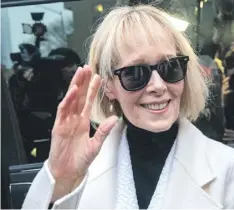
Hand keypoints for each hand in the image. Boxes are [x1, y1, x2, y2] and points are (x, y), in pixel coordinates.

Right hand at [48, 65, 117, 198]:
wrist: (69, 172)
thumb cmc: (81, 159)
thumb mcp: (96, 145)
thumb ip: (105, 131)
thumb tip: (116, 118)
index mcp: (83, 121)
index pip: (89, 101)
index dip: (93, 89)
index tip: (98, 77)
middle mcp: (74, 118)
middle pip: (79, 96)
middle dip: (83, 82)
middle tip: (88, 67)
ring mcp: (66, 121)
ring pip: (71, 99)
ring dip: (75, 85)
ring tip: (80, 72)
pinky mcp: (58, 127)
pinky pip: (63, 111)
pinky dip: (67, 100)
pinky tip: (72, 91)